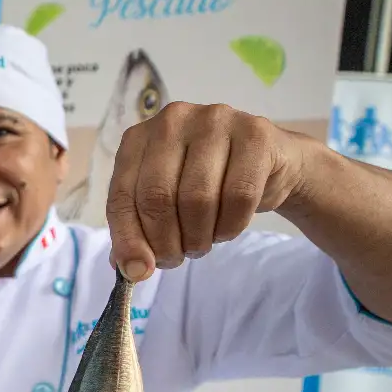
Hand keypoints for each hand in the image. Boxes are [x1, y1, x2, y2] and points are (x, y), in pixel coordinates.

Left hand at [106, 102, 317, 280]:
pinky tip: (226, 228)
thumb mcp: (165, 204)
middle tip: (176, 259)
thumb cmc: (208, 184)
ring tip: (202, 243)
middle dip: (165, 241)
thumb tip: (129, 269)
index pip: (122, 195)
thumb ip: (139, 232)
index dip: (128, 239)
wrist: (269, 163)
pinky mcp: (255, 133)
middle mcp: (172, 120)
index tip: (138, 271)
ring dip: (198, 237)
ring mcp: (215, 120)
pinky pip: (238, 196)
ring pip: (197, 198)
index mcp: (139, 138)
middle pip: (157, 196)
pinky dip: (230, 226)